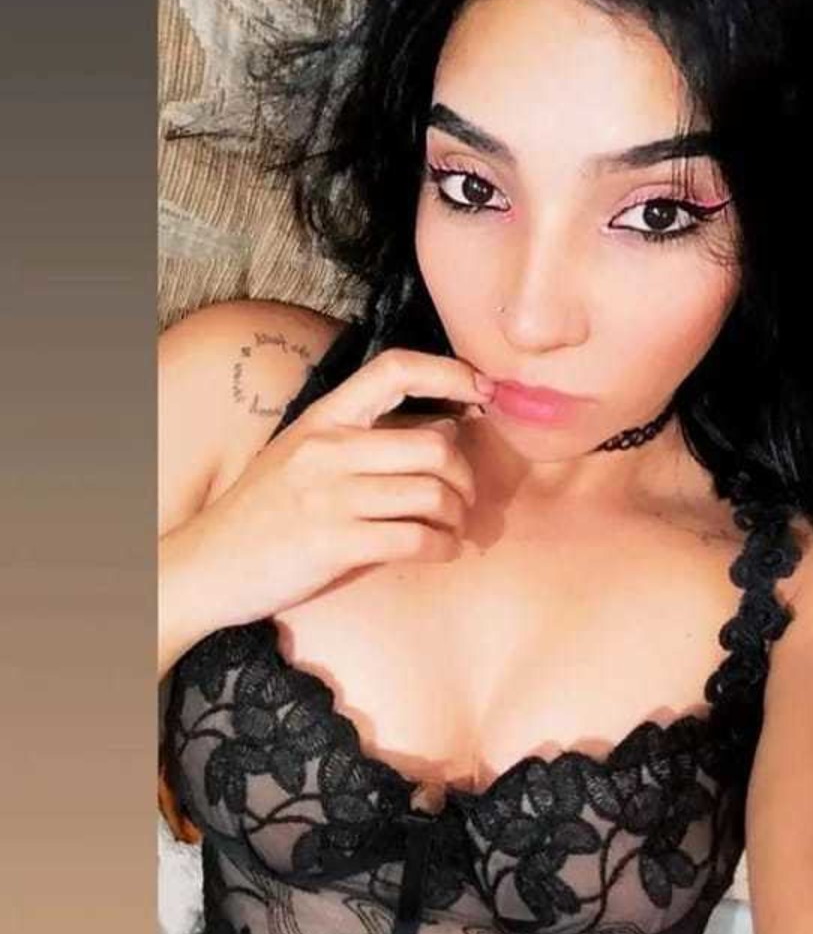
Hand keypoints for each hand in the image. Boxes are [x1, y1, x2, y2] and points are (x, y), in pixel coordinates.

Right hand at [164, 347, 491, 639]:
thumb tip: (443, 428)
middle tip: (465, 495)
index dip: (449, 372)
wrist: (208, 564)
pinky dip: (442, 547)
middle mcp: (328, 449)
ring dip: (457, 516)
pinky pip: (415, 538)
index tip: (482, 390)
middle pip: (435, 445)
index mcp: (323, 418)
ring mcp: (330, 497)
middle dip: (466, 475)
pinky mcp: (333, 544)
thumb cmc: (266, 511)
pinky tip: (439, 550)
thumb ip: (364, 439)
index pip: (394, 370)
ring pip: (431, 495)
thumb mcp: (305, 456)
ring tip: (452, 528)